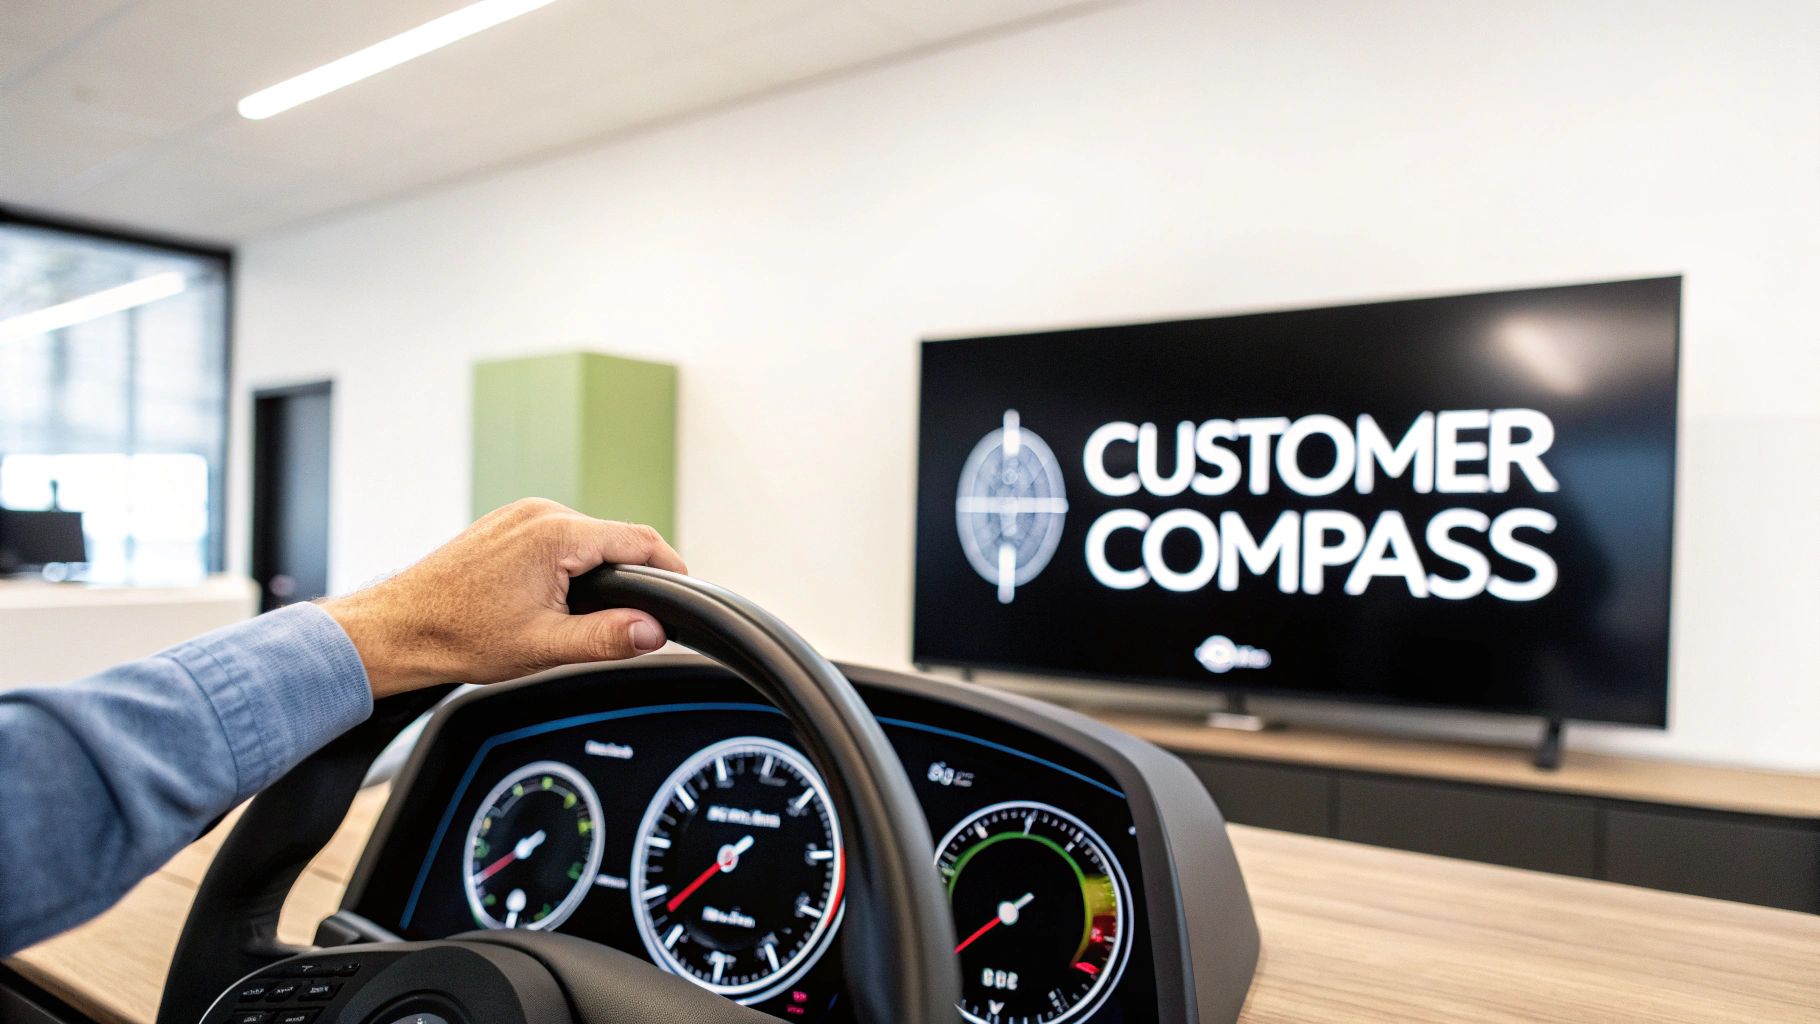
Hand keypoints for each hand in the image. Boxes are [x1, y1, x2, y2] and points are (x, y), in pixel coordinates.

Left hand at [319, 498, 687, 697]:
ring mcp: (521, 514)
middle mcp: (540, 513)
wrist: (400, 628)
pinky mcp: (507, 524)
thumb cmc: (460, 635)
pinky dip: (567, 566)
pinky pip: (557, 539)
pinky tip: (547, 599)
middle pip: (613, 540)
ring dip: (594, 573)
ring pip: (585, 541)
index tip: (684, 593)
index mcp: (556, 534)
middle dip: (627, 578)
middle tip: (625, 623)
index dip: (670, 567)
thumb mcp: (544, 647)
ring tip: (576, 616)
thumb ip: (607, 638)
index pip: (639, 540)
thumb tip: (653, 632)